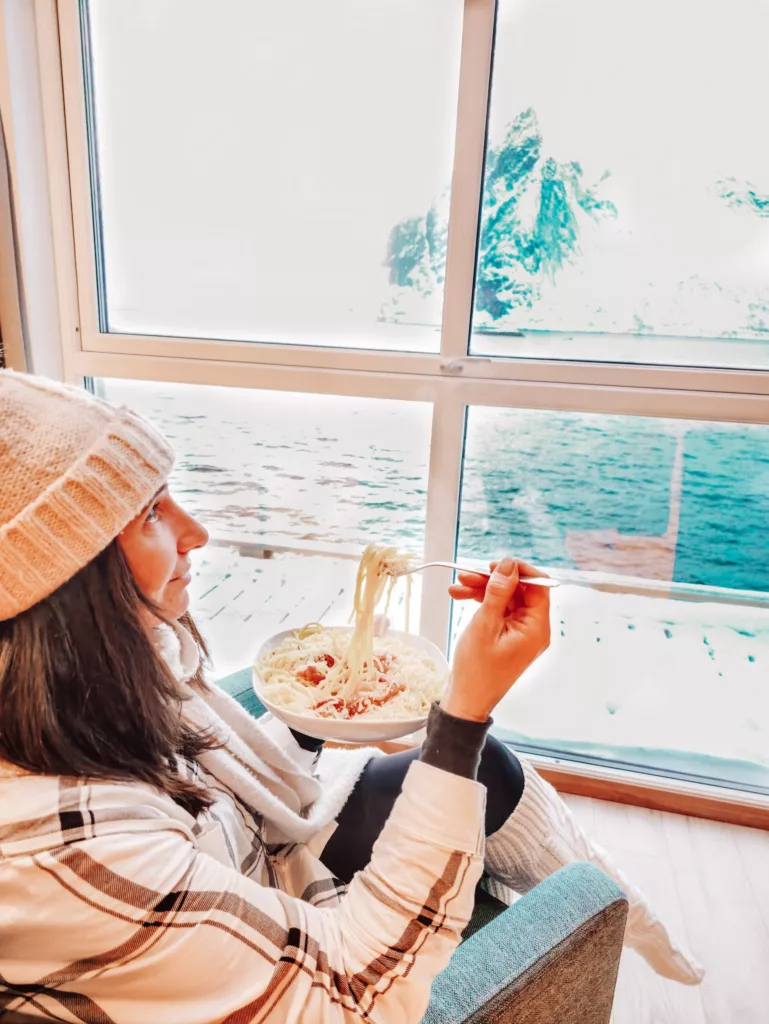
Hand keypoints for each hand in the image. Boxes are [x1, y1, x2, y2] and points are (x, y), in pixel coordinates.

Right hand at [442, 558, 550, 722]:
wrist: (466, 700)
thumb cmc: (477, 670)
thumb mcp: (485, 625)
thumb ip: (498, 592)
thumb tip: (508, 565)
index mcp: (537, 628)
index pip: (539, 586)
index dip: (519, 570)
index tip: (495, 564)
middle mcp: (533, 628)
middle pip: (519, 590)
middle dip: (492, 580)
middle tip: (467, 575)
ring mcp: (520, 632)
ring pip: (506, 598)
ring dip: (482, 589)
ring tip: (457, 587)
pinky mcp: (507, 635)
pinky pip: (499, 610)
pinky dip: (481, 602)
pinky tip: (460, 596)